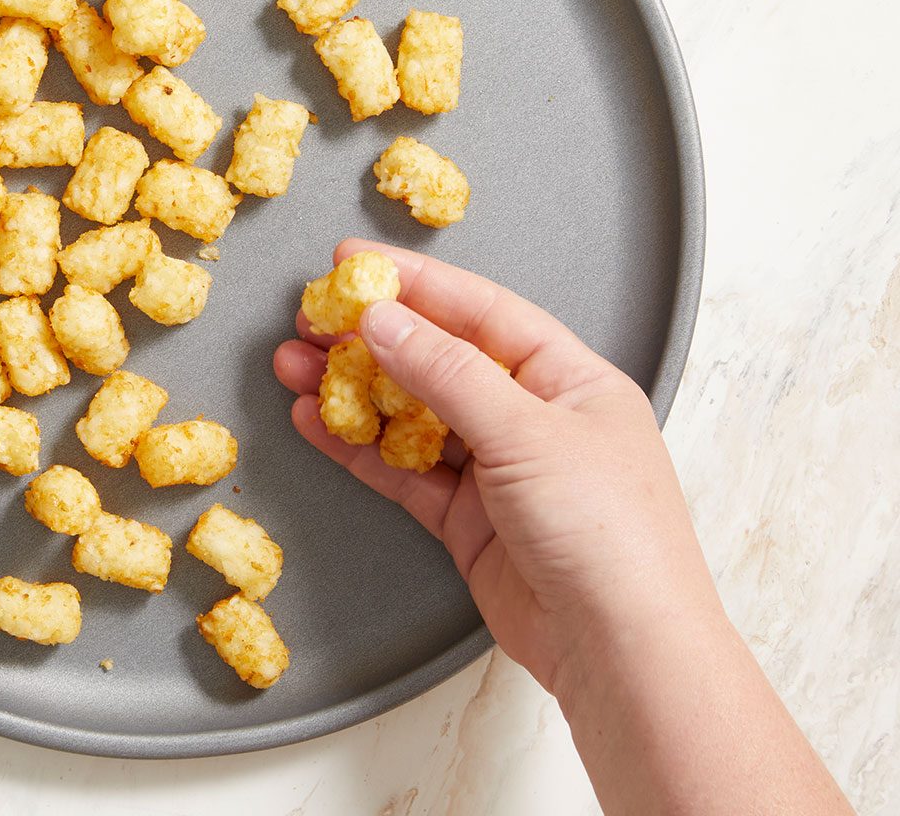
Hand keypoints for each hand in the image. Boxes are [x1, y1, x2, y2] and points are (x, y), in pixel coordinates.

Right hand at [271, 238, 720, 693]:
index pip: (482, 312)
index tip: (352, 263)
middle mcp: (535, 417)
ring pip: (412, 414)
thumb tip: (382, 318)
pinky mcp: (468, 521)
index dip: (416, 283)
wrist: (622, 650)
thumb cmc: (606, 531)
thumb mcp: (526, 433)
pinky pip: (403, 470)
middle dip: (372, 336)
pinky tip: (314, 421)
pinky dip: (358, 446)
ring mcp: (500, 471)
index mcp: (571, 379)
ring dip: (353, 389)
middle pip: (440, 359)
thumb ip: (445, 373)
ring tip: (291, 364)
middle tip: (309, 316)